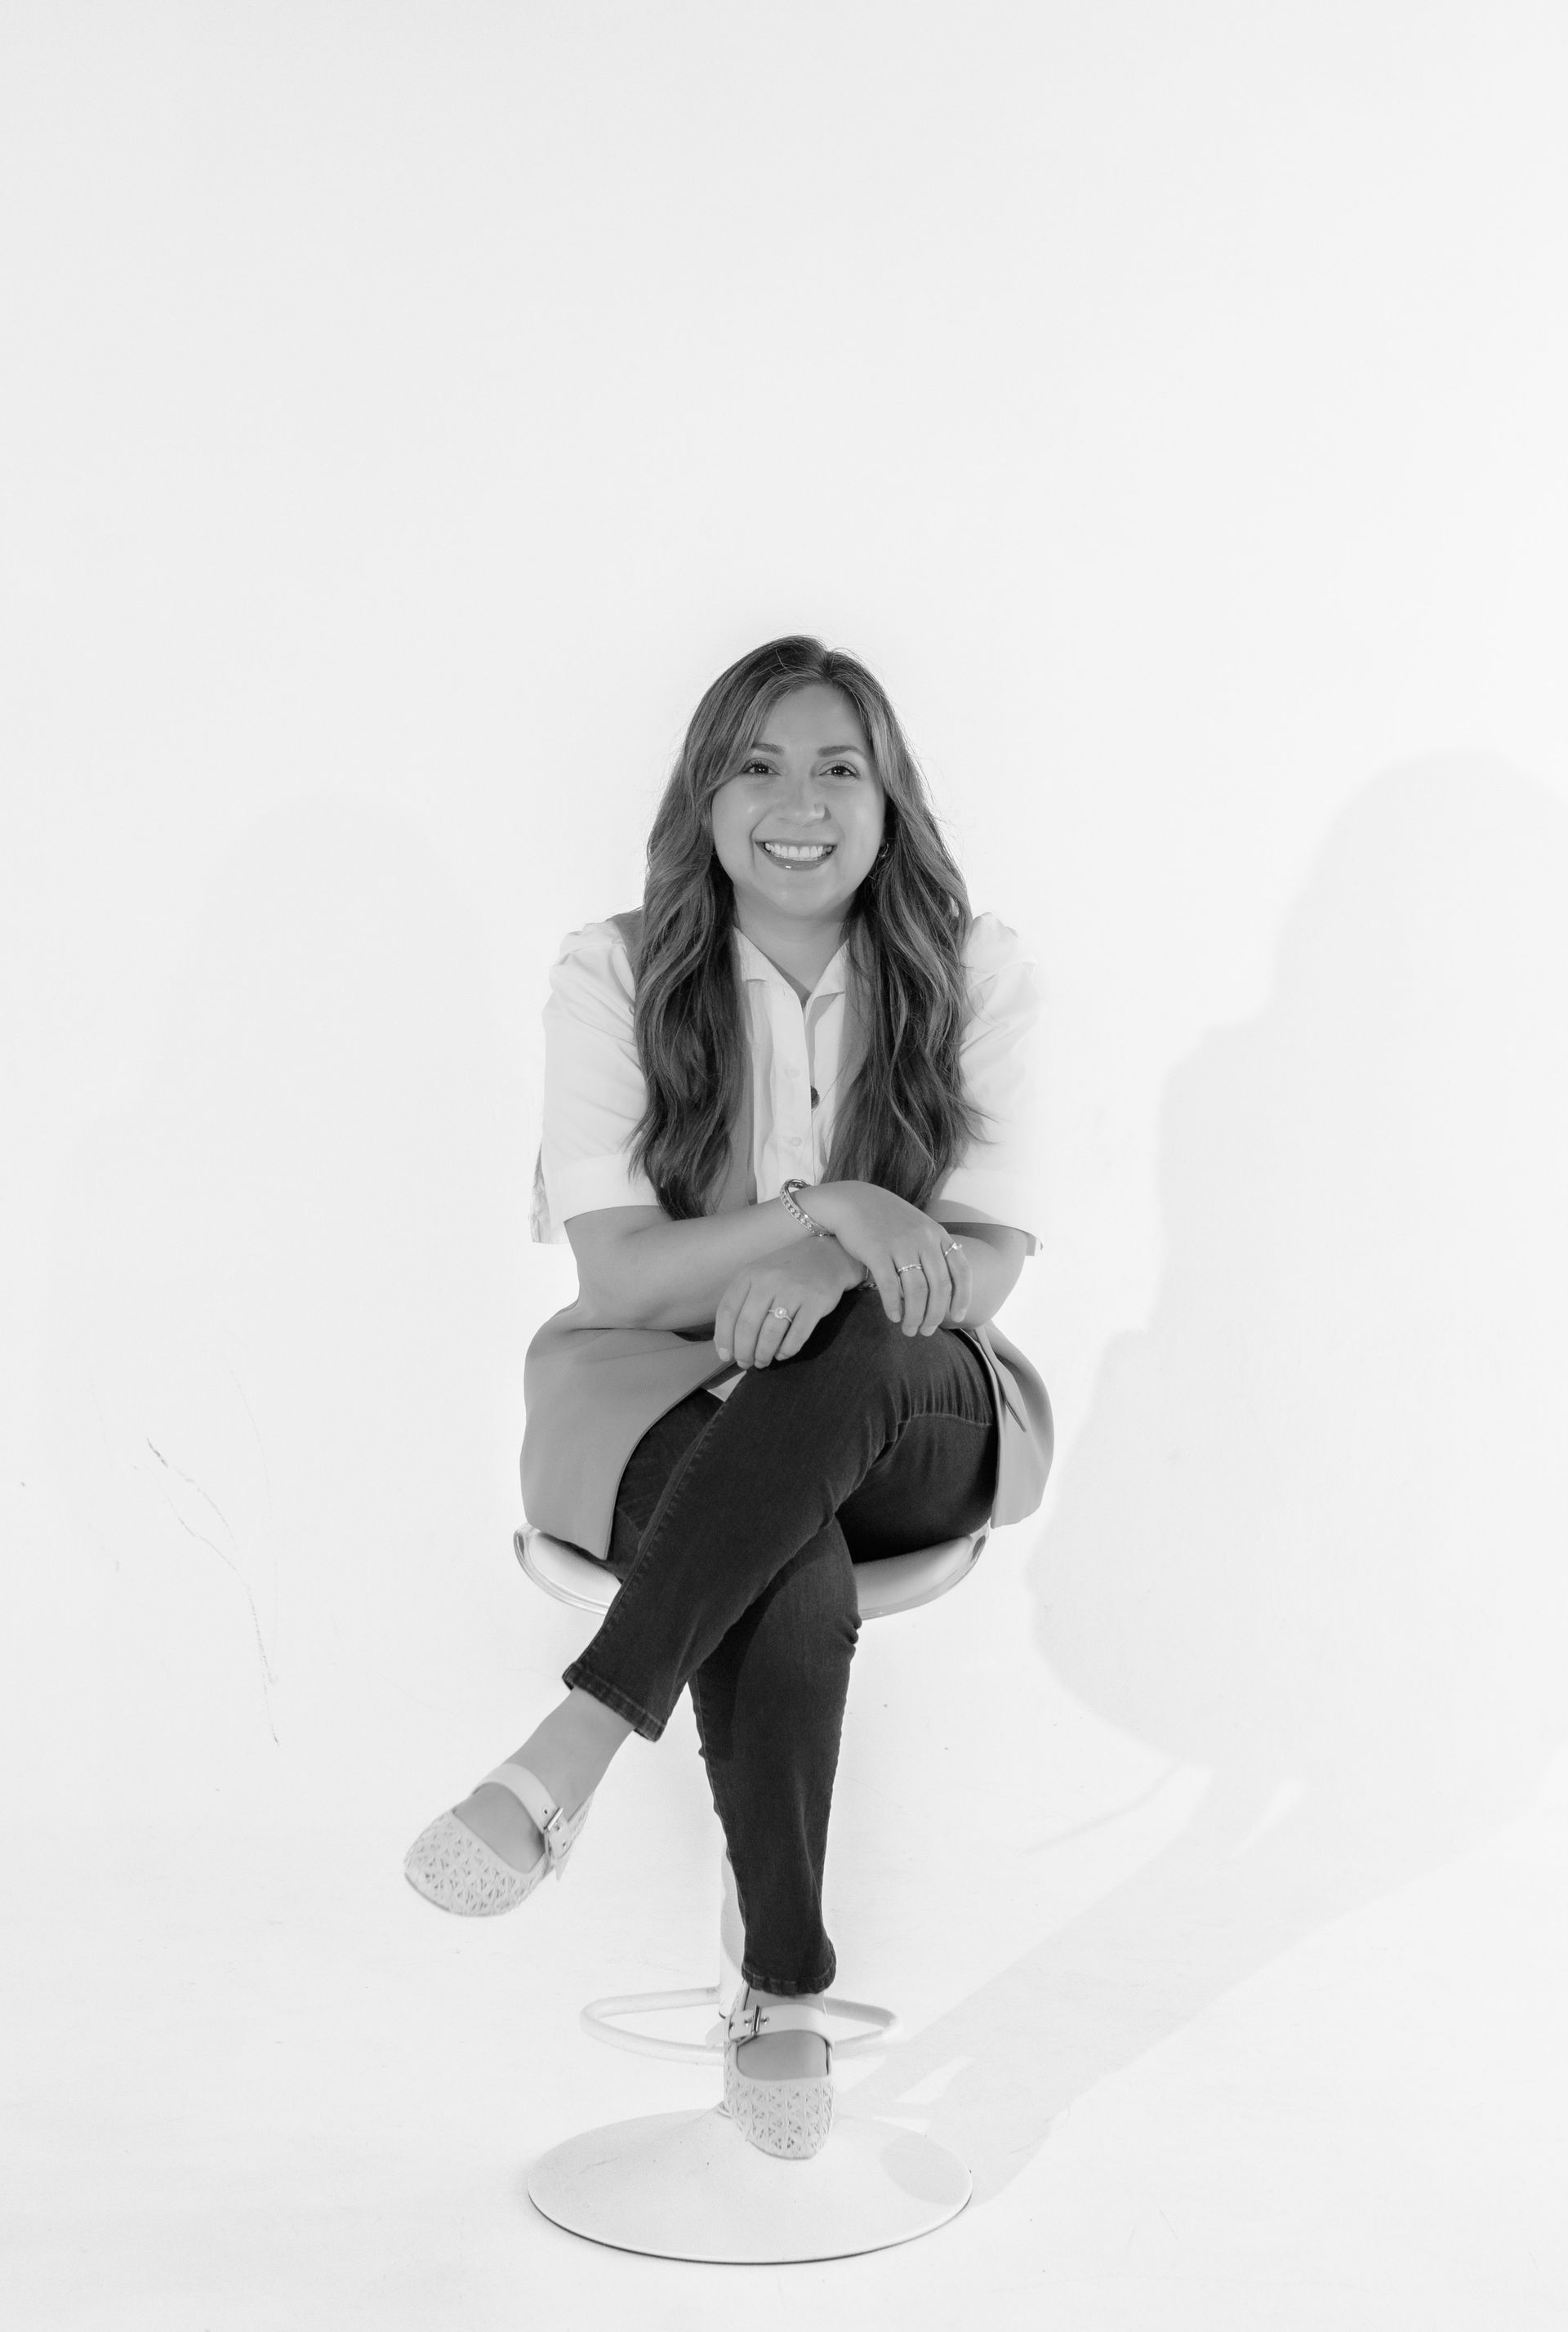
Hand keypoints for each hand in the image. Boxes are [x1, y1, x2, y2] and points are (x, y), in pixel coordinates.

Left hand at [714, 1236, 863, 1369]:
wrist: (827, 1256)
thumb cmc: (786, 1272)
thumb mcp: (759, 1276)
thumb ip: (741, 1302)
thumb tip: (727, 1343)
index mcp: (750, 1274)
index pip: (728, 1311)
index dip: (723, 1337)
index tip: (725, 1355)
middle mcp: (769, 1281)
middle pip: (748, 1326)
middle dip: (743, 1351)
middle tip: (745, 1363)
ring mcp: (793, 1291)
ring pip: (771, 1334)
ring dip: (763, 1354)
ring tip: (762, 1362)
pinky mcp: (815, 1303)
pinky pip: (797, 1335)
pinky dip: (786, 1350)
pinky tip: (782, 1354)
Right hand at [788, 1181, 973, 1336]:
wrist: (852, 1201)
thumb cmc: (886, 1220)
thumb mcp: (918, 1228)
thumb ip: (932, 1251)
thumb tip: (944, 1289)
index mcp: (937, 1235)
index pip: (961, 1270)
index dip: (963, 1297)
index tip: (958, 1317)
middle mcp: (923, 1239)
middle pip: (939, 1286)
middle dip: (936, 1315)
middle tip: (927, 1331)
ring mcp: (901, 1245)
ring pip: (917, 1291)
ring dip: (915, 1316)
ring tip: (909, 1330)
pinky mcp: (877, 1251)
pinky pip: (890, 1286)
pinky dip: (894, 1306)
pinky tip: (893, 1316)